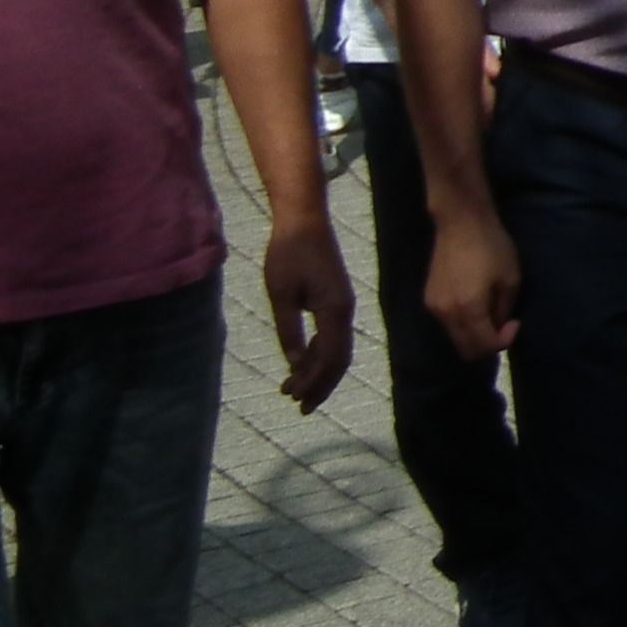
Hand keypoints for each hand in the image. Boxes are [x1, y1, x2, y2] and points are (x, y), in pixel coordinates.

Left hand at [264, 217, 357, 411]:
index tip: (293, 399)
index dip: (314, 381)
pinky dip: (319, 355)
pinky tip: (302, 363)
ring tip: (295, 390)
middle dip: (320, 384)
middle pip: (339, 358)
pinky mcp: (336, 300)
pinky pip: (333, 336)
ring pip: (337, 349)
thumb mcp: (281, 294)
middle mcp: (345, 310)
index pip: (331, 357)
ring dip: (318, 372)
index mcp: (335, 310)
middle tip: (297, 406)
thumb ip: (288, 330)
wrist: (304, 220)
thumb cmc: (288, 254)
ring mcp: (343, 305)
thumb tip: (293, 363)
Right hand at [427, 207, 522, 361]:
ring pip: (455, 339)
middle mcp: (446, 314)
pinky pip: (447, 325)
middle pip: (466, 350)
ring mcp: (433, 308)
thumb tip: (499, 327)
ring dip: (474, 337)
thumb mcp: (510, 279)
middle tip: (503, 327)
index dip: (504, 341)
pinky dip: (463, 326)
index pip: (485, 346)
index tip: (515, 324)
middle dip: (487, 346)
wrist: (460, 222)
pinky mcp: (428, 300)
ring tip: (491, 316)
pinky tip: (475, 308)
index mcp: (468, 310)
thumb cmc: (492, 247)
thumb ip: (504, 310)